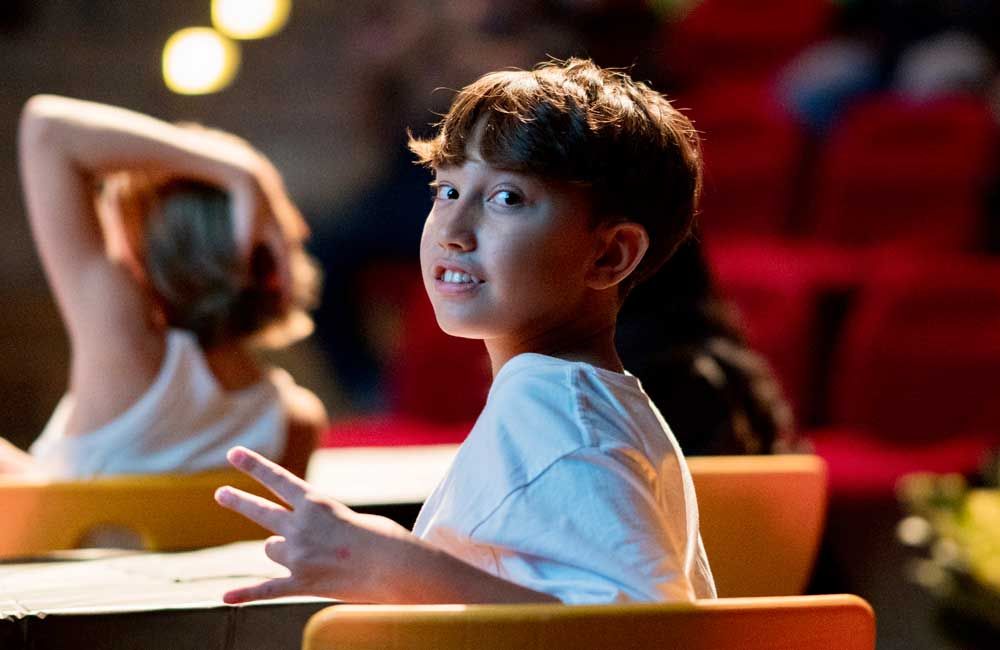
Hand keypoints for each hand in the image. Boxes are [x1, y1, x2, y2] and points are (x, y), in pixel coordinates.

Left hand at [214, 446, 412, 603]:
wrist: (397, 569)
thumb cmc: (383, 539)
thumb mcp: (349, 517)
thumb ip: (319, 523)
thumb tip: (294, 543)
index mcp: (317, 503)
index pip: (278, 479)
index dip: (254, 465)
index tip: (233, 453)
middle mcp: (301, 527)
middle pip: (260, 511)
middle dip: (238, 500)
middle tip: (220, 493)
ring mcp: (299, 556)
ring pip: (271, 549)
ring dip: (283, 551)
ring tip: (312, 557)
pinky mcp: (302, 584)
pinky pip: (266, 589)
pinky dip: (245, 594)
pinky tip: (225, 597)